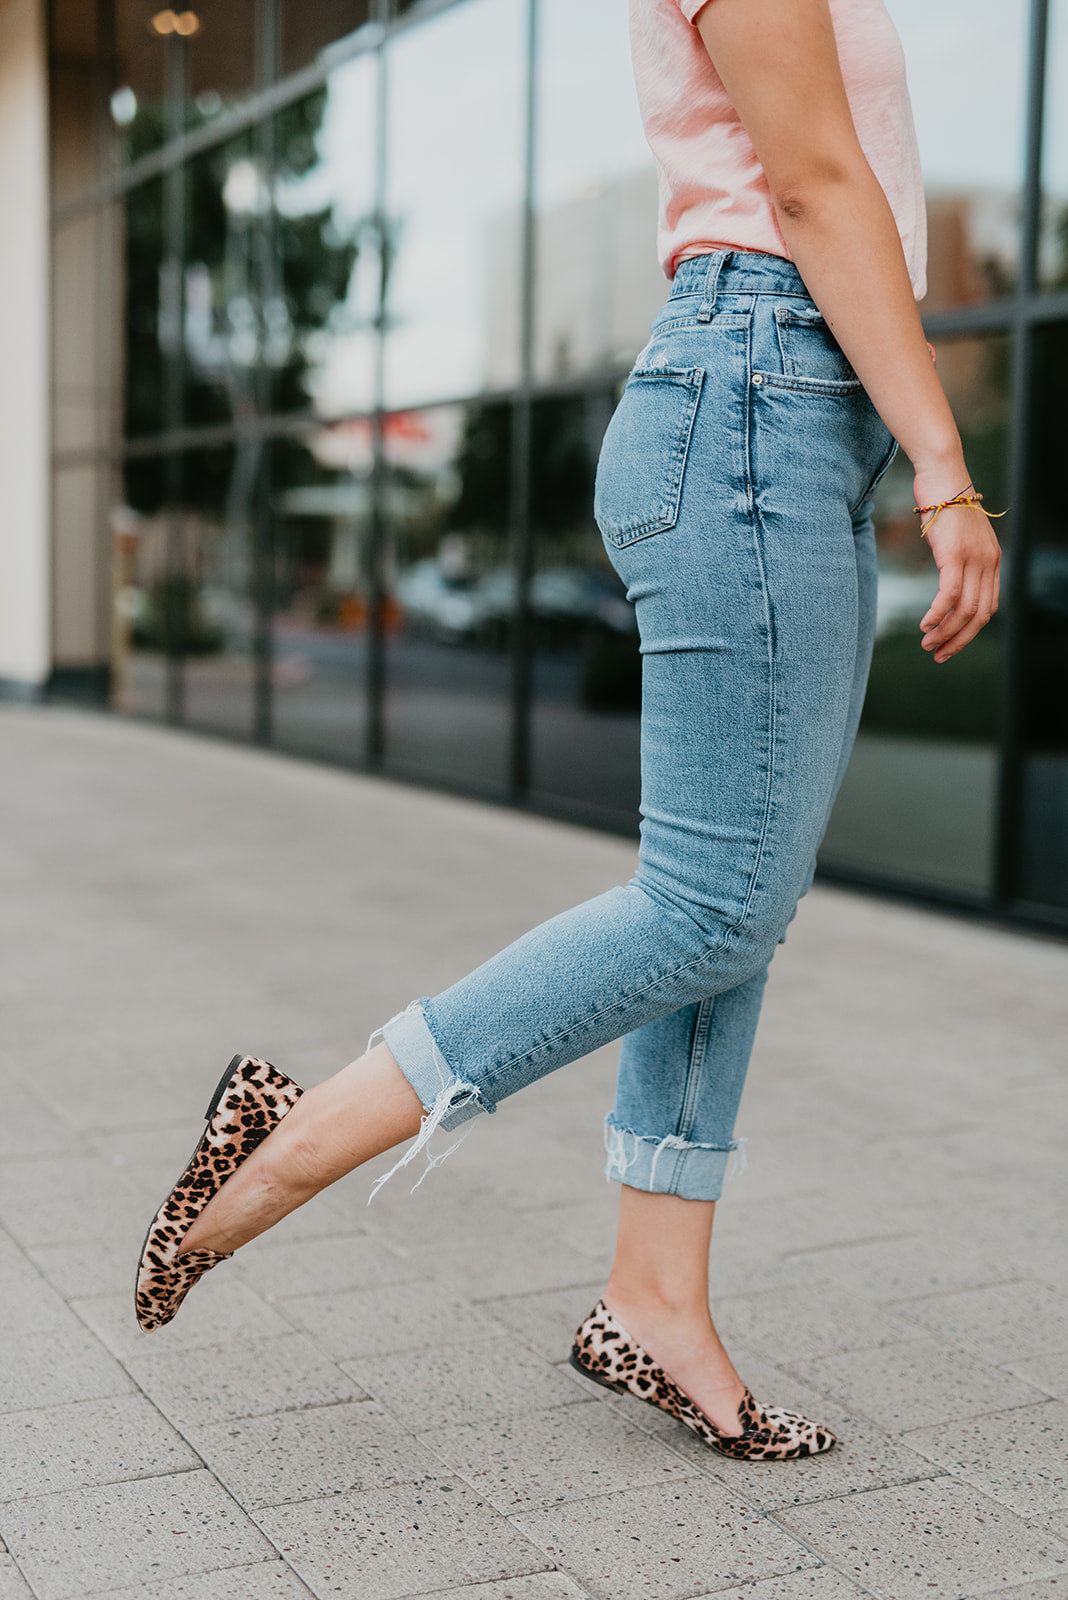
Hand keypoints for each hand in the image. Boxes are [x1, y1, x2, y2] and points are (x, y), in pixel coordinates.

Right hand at [913, 473, 1001, 663]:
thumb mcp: (957, 535)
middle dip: (958, 640)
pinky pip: (948, 595)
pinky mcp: (955, 554)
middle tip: (938, 654)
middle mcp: (988, 562)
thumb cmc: (943, 503)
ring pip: (964, 609)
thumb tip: (948, 578)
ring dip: (945, 632)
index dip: (969, 632)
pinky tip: (925, 625)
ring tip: (927, 644)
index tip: (950, 644)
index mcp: (992, 560)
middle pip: (979, 615)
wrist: (942, 474)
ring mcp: (974, 558)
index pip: (988, 607)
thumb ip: (959, 558)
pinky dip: (937, 615)